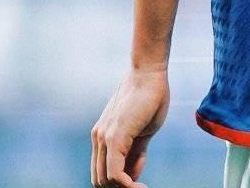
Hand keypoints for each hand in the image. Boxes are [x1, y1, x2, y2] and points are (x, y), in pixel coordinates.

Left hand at [91, 66, 170, 186]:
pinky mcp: (114, 137)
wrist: (150, 73)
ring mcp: (104, 137)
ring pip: (105, 180)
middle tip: (140, 187)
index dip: (119, 183)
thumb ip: (135, 152)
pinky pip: (115, 173)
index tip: (138, 185)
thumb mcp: (143, 131)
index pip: (102, 171)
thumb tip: (132, 175)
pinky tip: (140, 186)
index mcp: (103, 136)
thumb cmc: (151, 97)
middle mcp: (99, 138)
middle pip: (100, 180)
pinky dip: (127, 185)